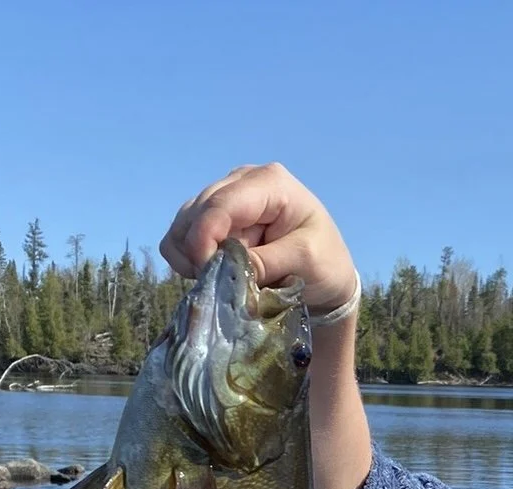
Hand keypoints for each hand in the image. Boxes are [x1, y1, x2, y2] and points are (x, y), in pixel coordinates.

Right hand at [159, 162, 357, 313]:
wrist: (329, 273)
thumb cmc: (325, 263)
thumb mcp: (305, 261)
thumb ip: (266, 262)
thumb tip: (225, 268)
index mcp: (268, 182)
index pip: (220, 205)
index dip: (204, 239)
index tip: (207, 272)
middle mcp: (241, 181)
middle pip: (197, 212)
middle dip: (200, 251)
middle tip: (221, 283)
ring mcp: (225, 197)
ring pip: (184, 223)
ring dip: (193, 256)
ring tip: (220, 279)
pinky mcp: (215, 218)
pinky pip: (183, 235)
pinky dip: (189, 258)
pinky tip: (213, 272)